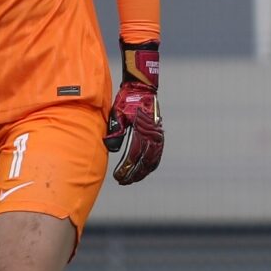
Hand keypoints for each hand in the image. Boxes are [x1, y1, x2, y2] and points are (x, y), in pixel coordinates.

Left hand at [104, 40, 162, 183]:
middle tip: (123, 182)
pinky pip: (157, 154)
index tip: (118, 176)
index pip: (134, 155)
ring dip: (143, 172)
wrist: (141, 88)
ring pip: (153, 160)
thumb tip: (112, 149)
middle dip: (134, 174)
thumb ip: (115, 132)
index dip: (126, 168)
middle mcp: (153, 134)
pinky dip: (151, 164)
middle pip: (145, 162)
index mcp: (142, 130)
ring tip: (133, 179)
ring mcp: (158, 135)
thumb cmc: (126, 100)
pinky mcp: (159, 135)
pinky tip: (144, 170)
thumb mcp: (117, 114)